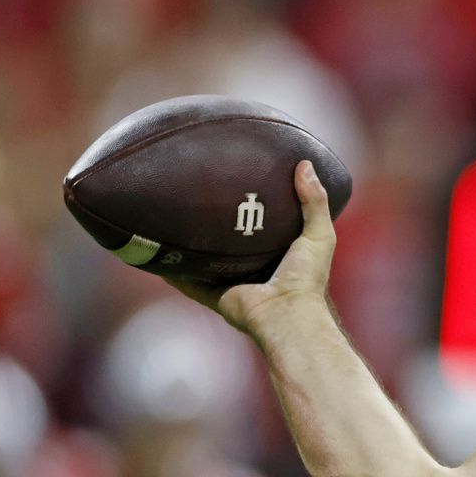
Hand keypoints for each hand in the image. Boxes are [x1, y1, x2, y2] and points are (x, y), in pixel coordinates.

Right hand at [172, 159, 335, 339]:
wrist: (286, 313)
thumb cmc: (306, 277)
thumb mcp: (319, 234)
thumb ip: (315, 201)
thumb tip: (304, 163)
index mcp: (278, 254)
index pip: (263, 226)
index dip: (254, 207)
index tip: (240, 182)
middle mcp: (254, 268)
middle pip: (231, 241)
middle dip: (218, 223)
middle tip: (201, 195)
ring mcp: (232, 282)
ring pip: (206, 260)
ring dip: (192, 245)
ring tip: (173, 219)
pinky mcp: (214, 294)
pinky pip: (187, 281)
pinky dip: (172, 270)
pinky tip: (156, 254)